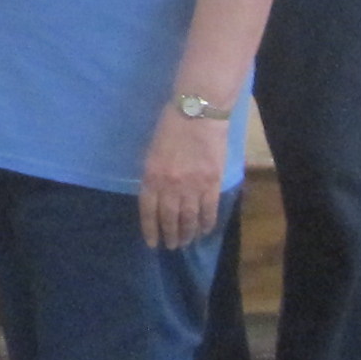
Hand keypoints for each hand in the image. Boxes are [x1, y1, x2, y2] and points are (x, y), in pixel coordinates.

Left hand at [138, 111, 229, 249]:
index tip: (152, 243)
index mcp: (151, 177)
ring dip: (187, 233)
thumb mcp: (151, 152)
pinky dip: (206, 223)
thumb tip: (155, 196)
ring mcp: (193, 186)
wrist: (198, 113)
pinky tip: (204, 231)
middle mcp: (170, 186)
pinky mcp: (212, 182)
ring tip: (186, 243)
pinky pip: (209, 209)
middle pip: (169, 218)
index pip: (148, 211)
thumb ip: (152, 175)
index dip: (150, 229)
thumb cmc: (170, 127)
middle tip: (172, 246)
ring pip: (189, 218)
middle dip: (170, 235)